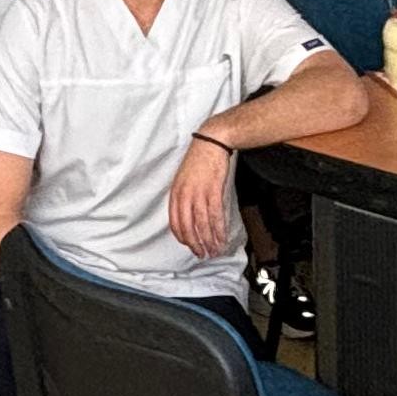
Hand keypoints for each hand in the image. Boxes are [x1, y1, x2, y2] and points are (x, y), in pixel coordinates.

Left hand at [167, 135, 240, 257]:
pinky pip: (215, 216)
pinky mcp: (214, 191)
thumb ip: (183, 196)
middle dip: (195, 244)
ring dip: (208, 240)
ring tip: (214, 251)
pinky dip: (219, 230)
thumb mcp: (183, 178)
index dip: (182, 237)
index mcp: (175, 192)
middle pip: (187, 226)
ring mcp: (199, 193)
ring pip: (202, 224)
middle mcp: (185, 195)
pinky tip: (222, 238)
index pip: (174, 222)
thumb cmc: (198, 160)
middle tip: (201, 254)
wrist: (211, 142)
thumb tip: (188, 216)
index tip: (189, 245)